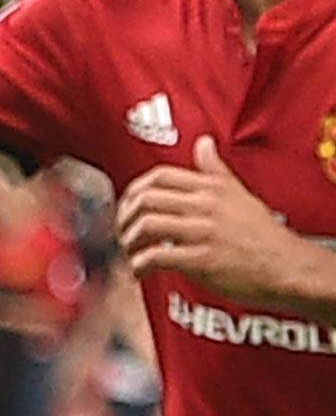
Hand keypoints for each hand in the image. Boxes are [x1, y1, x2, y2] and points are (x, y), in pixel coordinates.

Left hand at [117, 136, 310, 307]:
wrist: (292, 270)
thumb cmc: (268, 237)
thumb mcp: (241, 194)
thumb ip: (215, 170)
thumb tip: (204, 143)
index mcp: (210, 189)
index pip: (159, 176)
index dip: (135, 189)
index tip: (128, 204)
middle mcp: (204, 207)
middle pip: (146, 199)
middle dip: (125, 216)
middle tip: (122, 230)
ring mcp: (202, 233)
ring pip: (148, 226)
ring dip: (129, 240)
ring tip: (129, 252)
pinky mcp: (203, 261)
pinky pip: (158, 257)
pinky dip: (140, 265)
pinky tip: (139, 271)